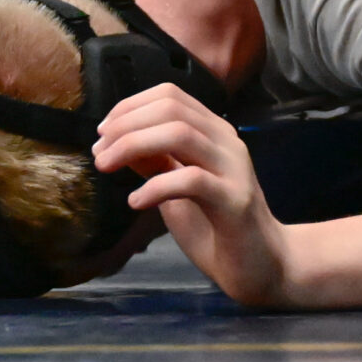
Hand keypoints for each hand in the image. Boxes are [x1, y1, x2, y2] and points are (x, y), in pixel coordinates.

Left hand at [92, 83, 289, 306]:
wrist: (262, 266)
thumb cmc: (217, 228)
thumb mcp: (176, 188)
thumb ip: (155, 162)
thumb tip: (116, 141)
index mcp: (214, 133)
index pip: (170, 95)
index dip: (129, 107)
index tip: (103, 133)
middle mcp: (226, 142)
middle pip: (171, 108)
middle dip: (125, 125)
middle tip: (99, 153)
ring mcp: (234, 169)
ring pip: (180, 134)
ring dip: (133, 145)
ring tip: (106, 167)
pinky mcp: (234, 201)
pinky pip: (191, 180)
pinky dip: (155, 187)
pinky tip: (136, 202)